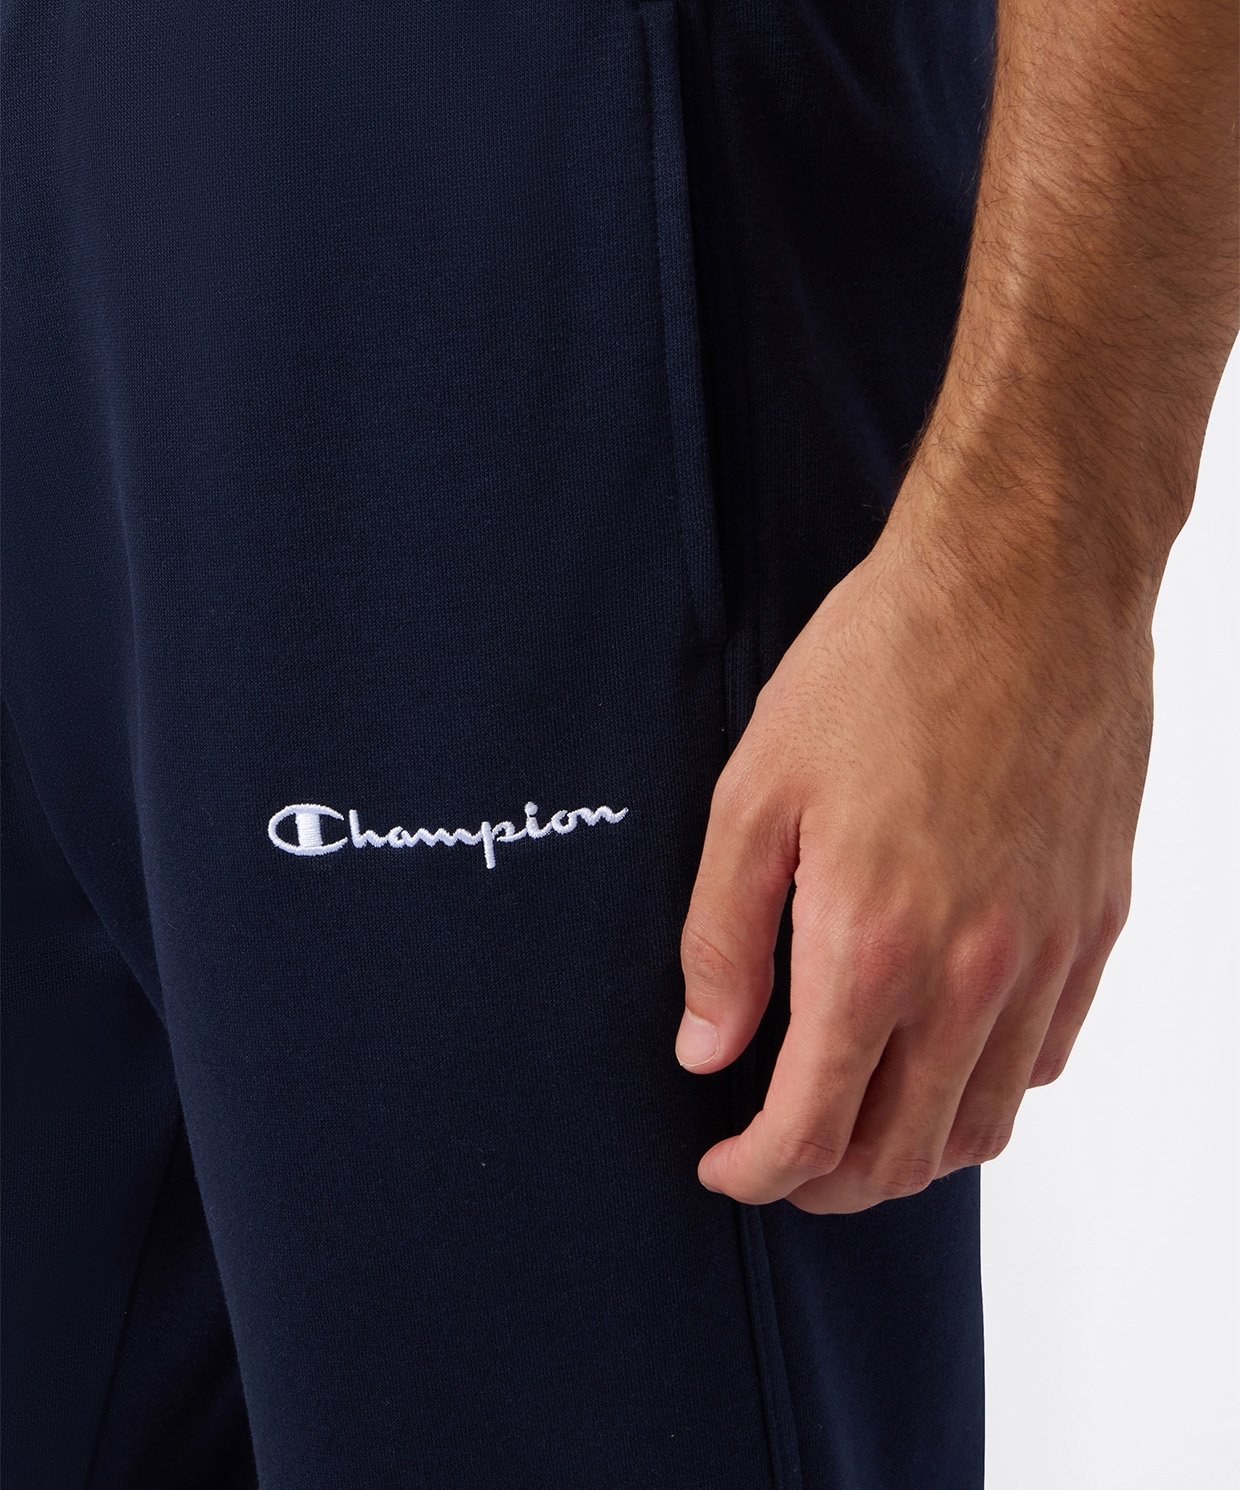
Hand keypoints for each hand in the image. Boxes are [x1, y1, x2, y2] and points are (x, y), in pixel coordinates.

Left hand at [675, 477, 1154, 1212]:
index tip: (724, 1166)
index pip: (812, 1127)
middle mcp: (974, 973)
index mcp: (872, 947)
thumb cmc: (882, 667)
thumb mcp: (755, 794)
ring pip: (984, 1121)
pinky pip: (1046, 1054)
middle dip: (830, 1181)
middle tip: (781, 1159)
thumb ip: (723, 939)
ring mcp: (1048, 952)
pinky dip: (987, 1088)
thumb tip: (706, 1048)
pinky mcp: (1095, 920)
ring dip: (913, 1152)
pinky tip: (945, 1054)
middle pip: (905, 1152)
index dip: (757, 1170)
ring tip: (859, 1125)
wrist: (1023, 582)